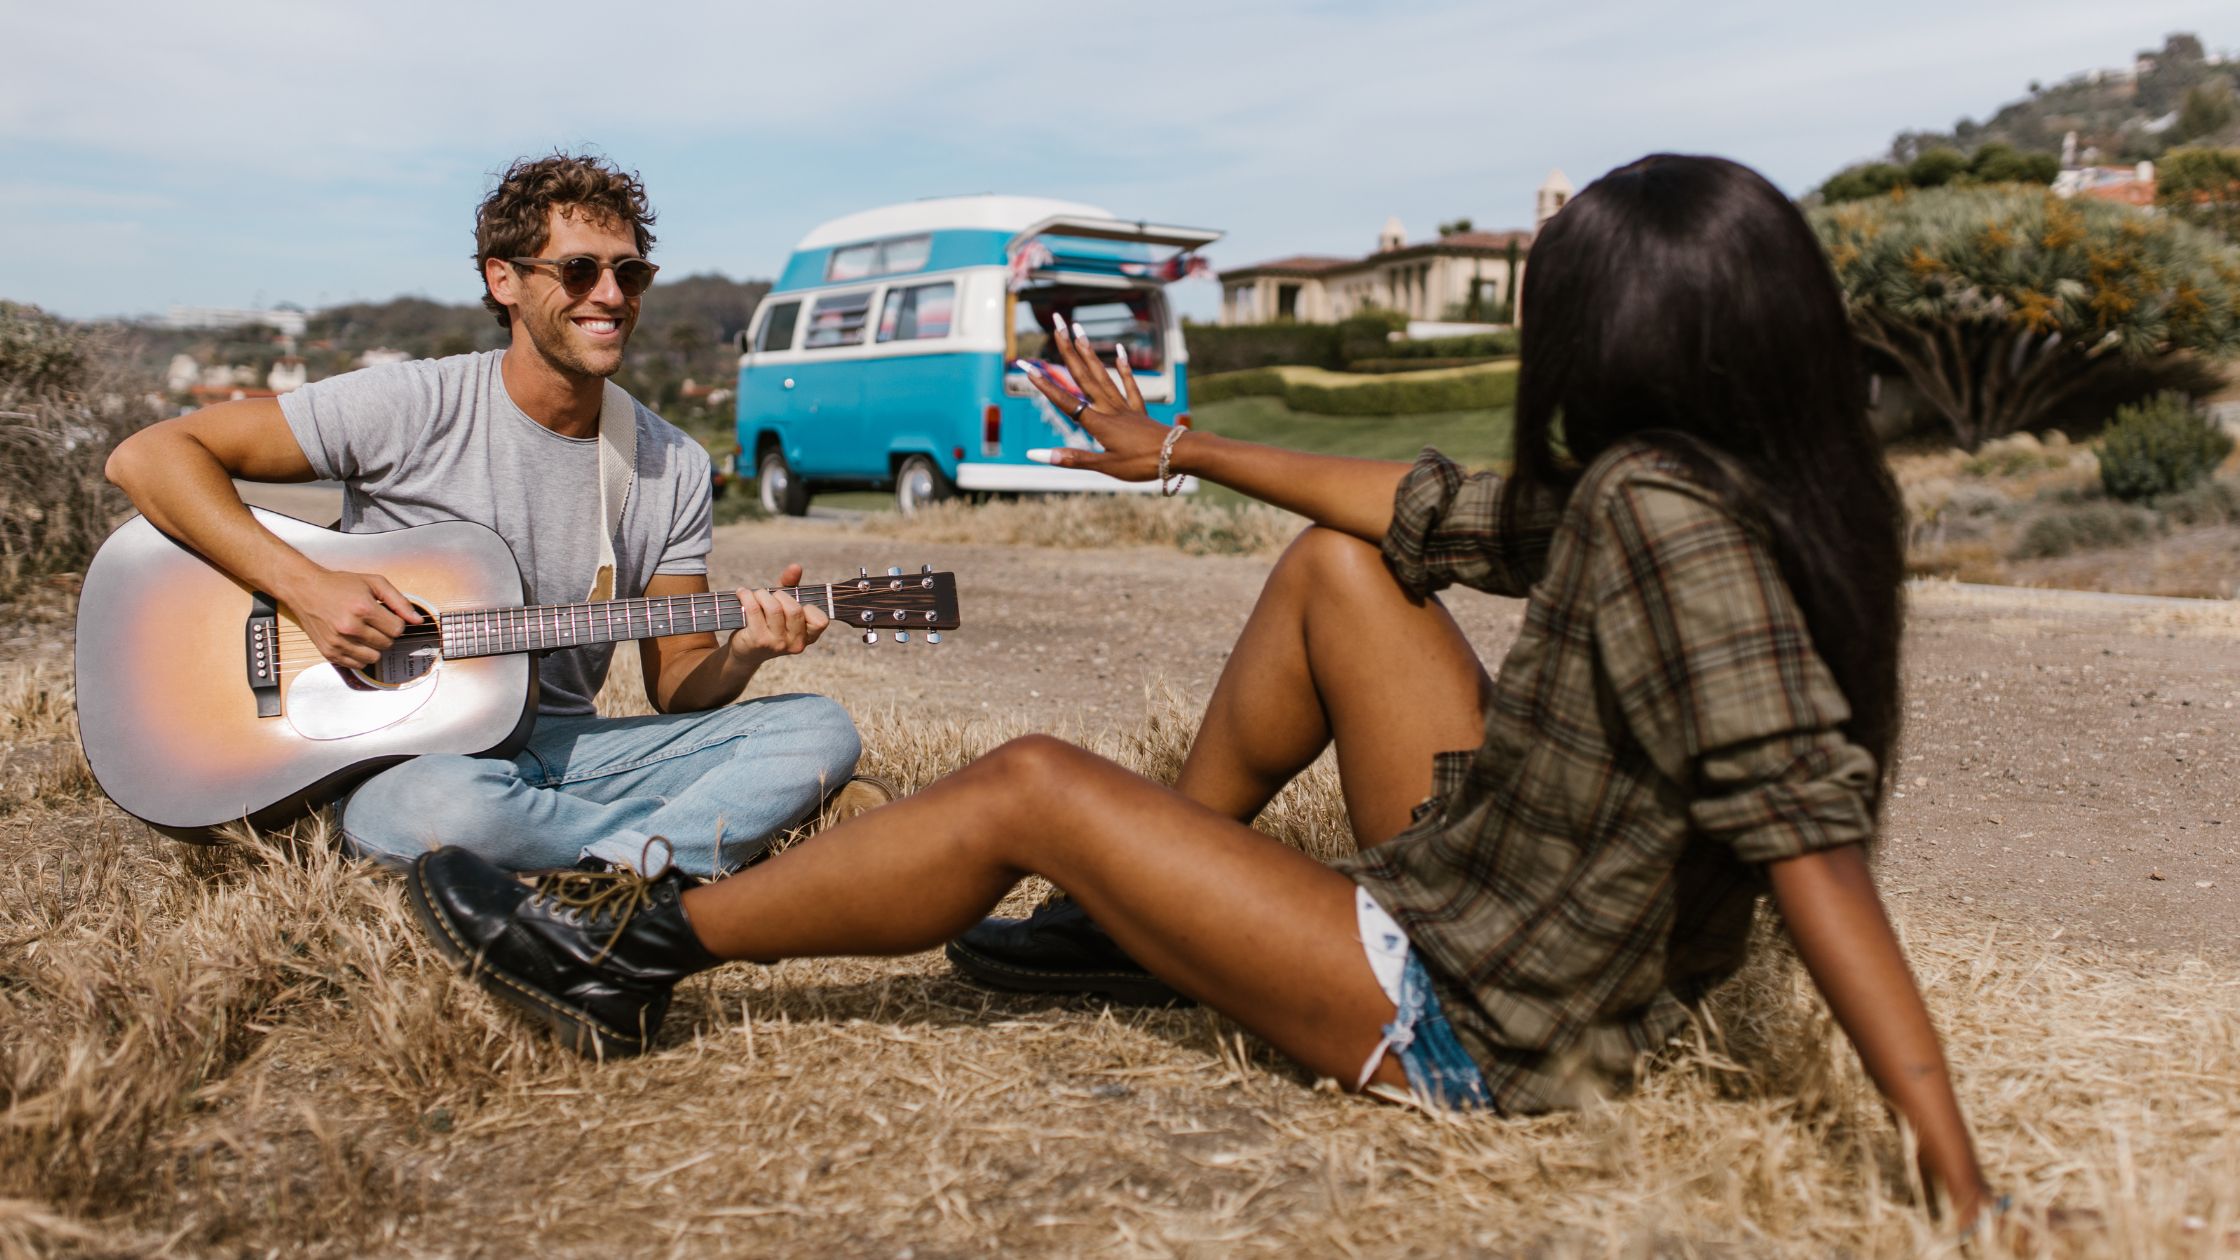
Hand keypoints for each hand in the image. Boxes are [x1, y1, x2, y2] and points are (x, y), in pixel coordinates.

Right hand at [282, 568, 421, 668]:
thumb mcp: (373, 583)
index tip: (387, 616)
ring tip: (365, 633)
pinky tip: (355, 641)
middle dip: (386, 634)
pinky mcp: (329, 652)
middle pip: (387, 644)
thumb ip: (399, 601)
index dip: (396, 622)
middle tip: (374, 623)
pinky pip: (357, 665)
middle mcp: (350, 627)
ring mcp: (338, 642)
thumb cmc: (340, 584)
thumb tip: (418, 621)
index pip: (397, 629)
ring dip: (374, 647)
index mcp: (363, 608)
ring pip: (374, 658)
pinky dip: (360, 656)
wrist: (305, 590)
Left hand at [725, 562, 827, 665]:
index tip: (795, 603)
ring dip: (761, 594)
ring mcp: (777, 644)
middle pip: (794, 609)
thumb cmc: (768, 624)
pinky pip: (754, 610)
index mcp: (808, 637)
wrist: (746, 651)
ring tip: (755, 594)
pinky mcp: (758, 641)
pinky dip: (747, 596)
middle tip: (770, 595)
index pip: (820, 621)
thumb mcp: (783, 605)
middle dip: (779, 595)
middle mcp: (796, 643)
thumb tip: (796, 567)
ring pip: (774, 608)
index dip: (808, 607)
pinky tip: (742, 594)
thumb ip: (791, 585)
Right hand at [1016, 318, 1175, 481]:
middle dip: (1067, 349)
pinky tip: (1119, 351)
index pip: (1066, 402)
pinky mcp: (1138, 409)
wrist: (1178, 455)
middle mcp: (1109, 408)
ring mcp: (1124, 407)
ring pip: (1102, 375)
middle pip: (1083, 376)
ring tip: (1078, 330)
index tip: (1028, 368)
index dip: (1046, 386)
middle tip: (1057, 325)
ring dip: (1088, 352)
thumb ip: (1072, 458)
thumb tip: (1036, 454)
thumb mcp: (1105, 466)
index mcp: (1098, 423)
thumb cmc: (1142, 464)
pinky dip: (1124, 367)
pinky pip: (1130, 384)